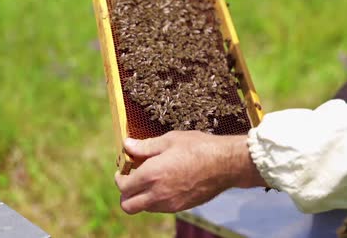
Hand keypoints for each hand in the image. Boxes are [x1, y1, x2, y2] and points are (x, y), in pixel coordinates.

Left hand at [115, 131, 266, 213]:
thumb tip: (127, 145)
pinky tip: (167, 182)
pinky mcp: (182, 207)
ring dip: (142, 197)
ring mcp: (170, 204)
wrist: (226, 164)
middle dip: (125, 194)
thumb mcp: (170, 140)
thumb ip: (145, 146)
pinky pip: (161, 208)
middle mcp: (157, 194)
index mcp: (151, 175)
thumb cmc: (198, 147)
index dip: (120, 177)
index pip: (123, 186)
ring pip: (144, 208)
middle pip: (128, 205)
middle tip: (132, 179)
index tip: (124, 168)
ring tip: (151, 179)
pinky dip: (157, 199)